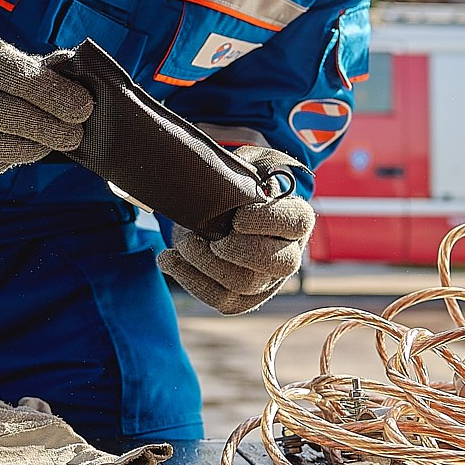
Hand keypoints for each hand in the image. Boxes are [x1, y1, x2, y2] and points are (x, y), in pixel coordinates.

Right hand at [0, 26, 94, 182]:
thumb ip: (30, 68)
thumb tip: (80, 83)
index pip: (15, 76)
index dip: (54, 94)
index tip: (84, 108)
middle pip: (8, 117)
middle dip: (51, 129)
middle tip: (75, 135)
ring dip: (32, 149)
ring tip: (51, 144)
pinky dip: (4, 162)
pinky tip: (18, 151)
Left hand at [157, 151, 315, 314]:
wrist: (217, 208)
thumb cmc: (237, 184)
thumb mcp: (246, 164)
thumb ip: (246, 168)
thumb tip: (231, 181)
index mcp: (296, 218)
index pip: (296, 223)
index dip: (266, 221)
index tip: (236, 216)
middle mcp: (289, 255)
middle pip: (279, 264)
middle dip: (238, 250)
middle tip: (209, 237)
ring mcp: (266, 282)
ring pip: (243, 285)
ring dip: (206, 264)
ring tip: (183, 243)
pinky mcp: (240, 299)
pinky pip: (218, 299)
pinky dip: (189, 279)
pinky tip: (168, 258)